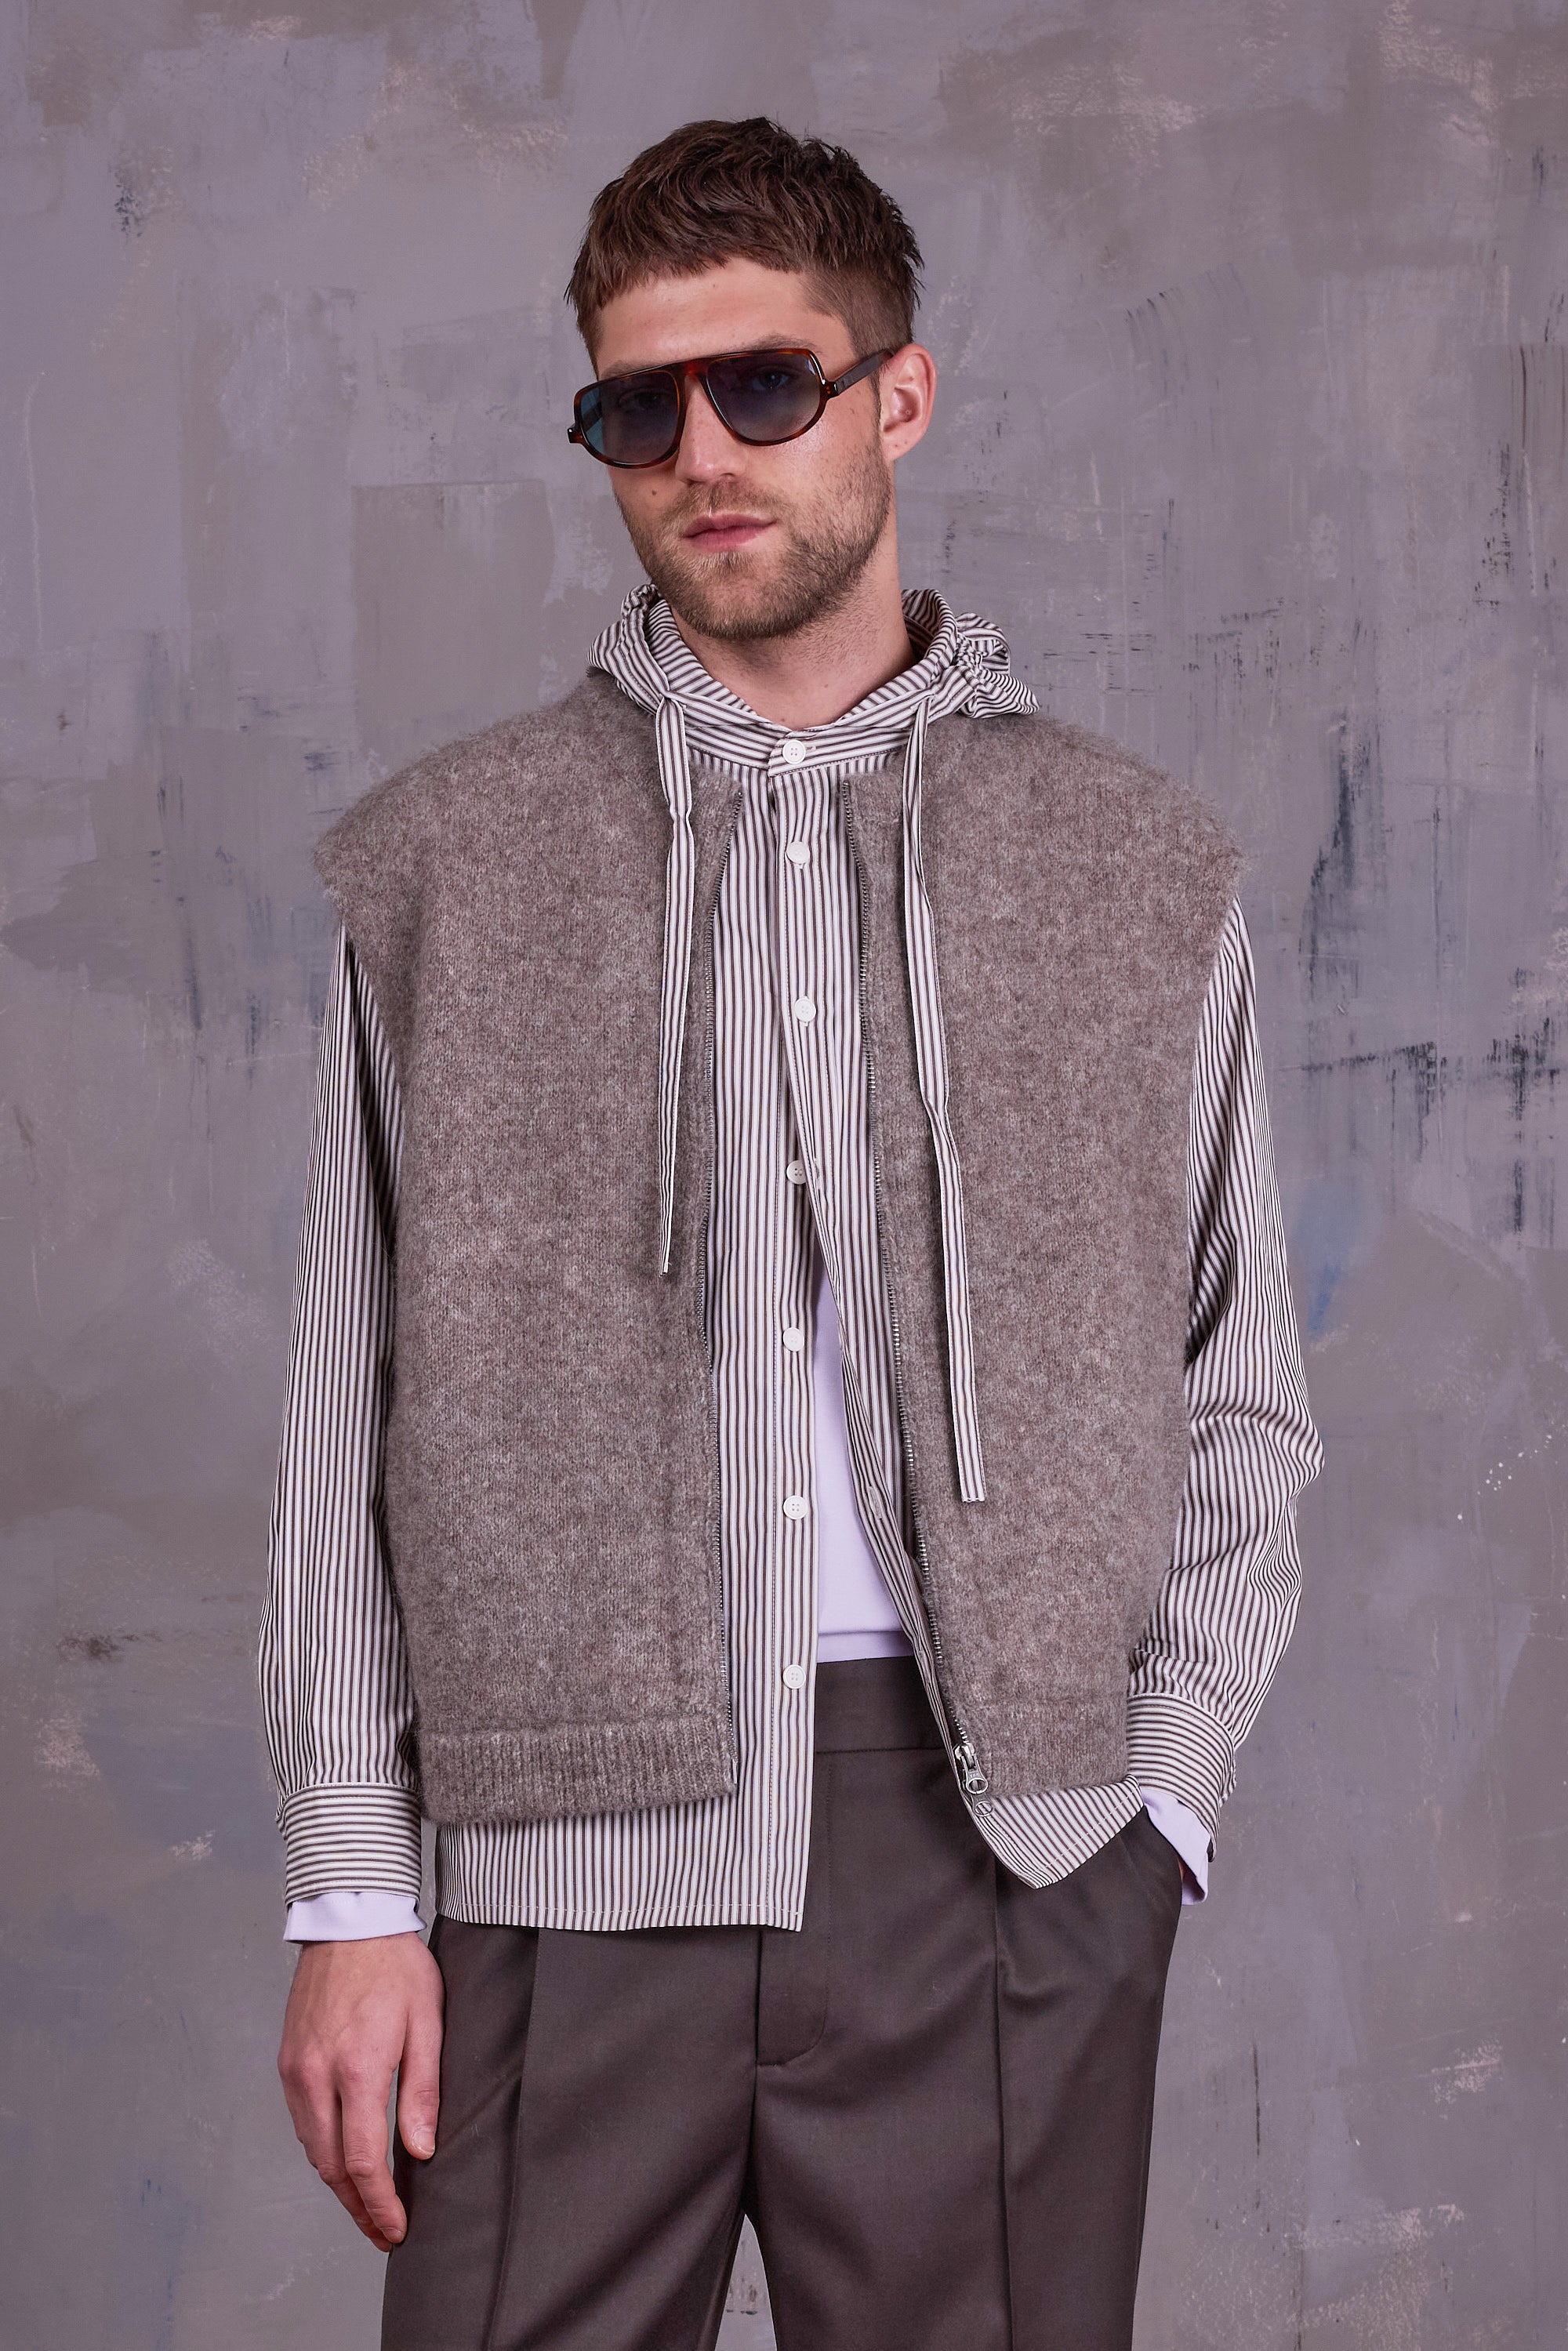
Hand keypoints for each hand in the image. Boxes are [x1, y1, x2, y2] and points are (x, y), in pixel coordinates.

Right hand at [277, 1932, 444, 2250]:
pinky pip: (302, 2121)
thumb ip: (423, 2089)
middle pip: (330, 2167)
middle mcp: (316, 2076)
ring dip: (337, 2183)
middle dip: (357, 2207)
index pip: (363, 2161)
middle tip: (382, 2231)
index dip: (379, 2204)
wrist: (350, 1920)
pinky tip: (343, 2156)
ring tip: (367, 2203)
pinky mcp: (287, 2061)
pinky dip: (321, 2148)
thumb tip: (419, 2151)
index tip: (395, 2230)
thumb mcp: (427, 2021)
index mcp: (357, 2069)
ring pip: (311, 2148)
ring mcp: (295, 2069)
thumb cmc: (396, 1966)